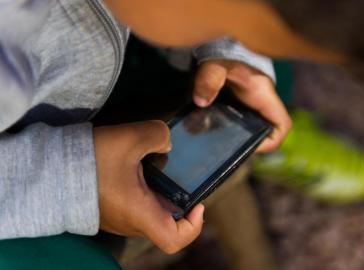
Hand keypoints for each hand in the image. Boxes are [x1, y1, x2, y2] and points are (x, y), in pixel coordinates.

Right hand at [94, 121, 204, 253]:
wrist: (49, 167)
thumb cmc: (90, 160)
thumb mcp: (130, 138)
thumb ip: (158, 135)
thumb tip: (167, 143)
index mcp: (139, 214)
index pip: (173, 240)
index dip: (193, 226)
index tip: (197, 204)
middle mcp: (130, 223)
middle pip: (166, 220)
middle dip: (177, 197)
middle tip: (178, 172)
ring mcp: (118, 218)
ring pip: (150, 209)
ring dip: (159, 188)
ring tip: (156, 161)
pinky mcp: (108, 209)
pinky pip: (134, 203)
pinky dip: (144, 187)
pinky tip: (137, 163)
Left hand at [193, 60, 291, 151]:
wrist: (218, 44)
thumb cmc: (223, 53)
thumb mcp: (216, 64)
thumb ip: (209, 79)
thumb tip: (200, 101)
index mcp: (264, 97)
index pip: (282, 125)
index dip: (271, 141)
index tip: (250, 146)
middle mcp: (260, 104)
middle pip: (265, 132)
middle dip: (248, 143)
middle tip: (225, 148)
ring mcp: (249, 105)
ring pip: (250, 129)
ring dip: (234, 137)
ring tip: (213, 141)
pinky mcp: (236, 104)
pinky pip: (236, 123)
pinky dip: (224, 128)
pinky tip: (207, 129)